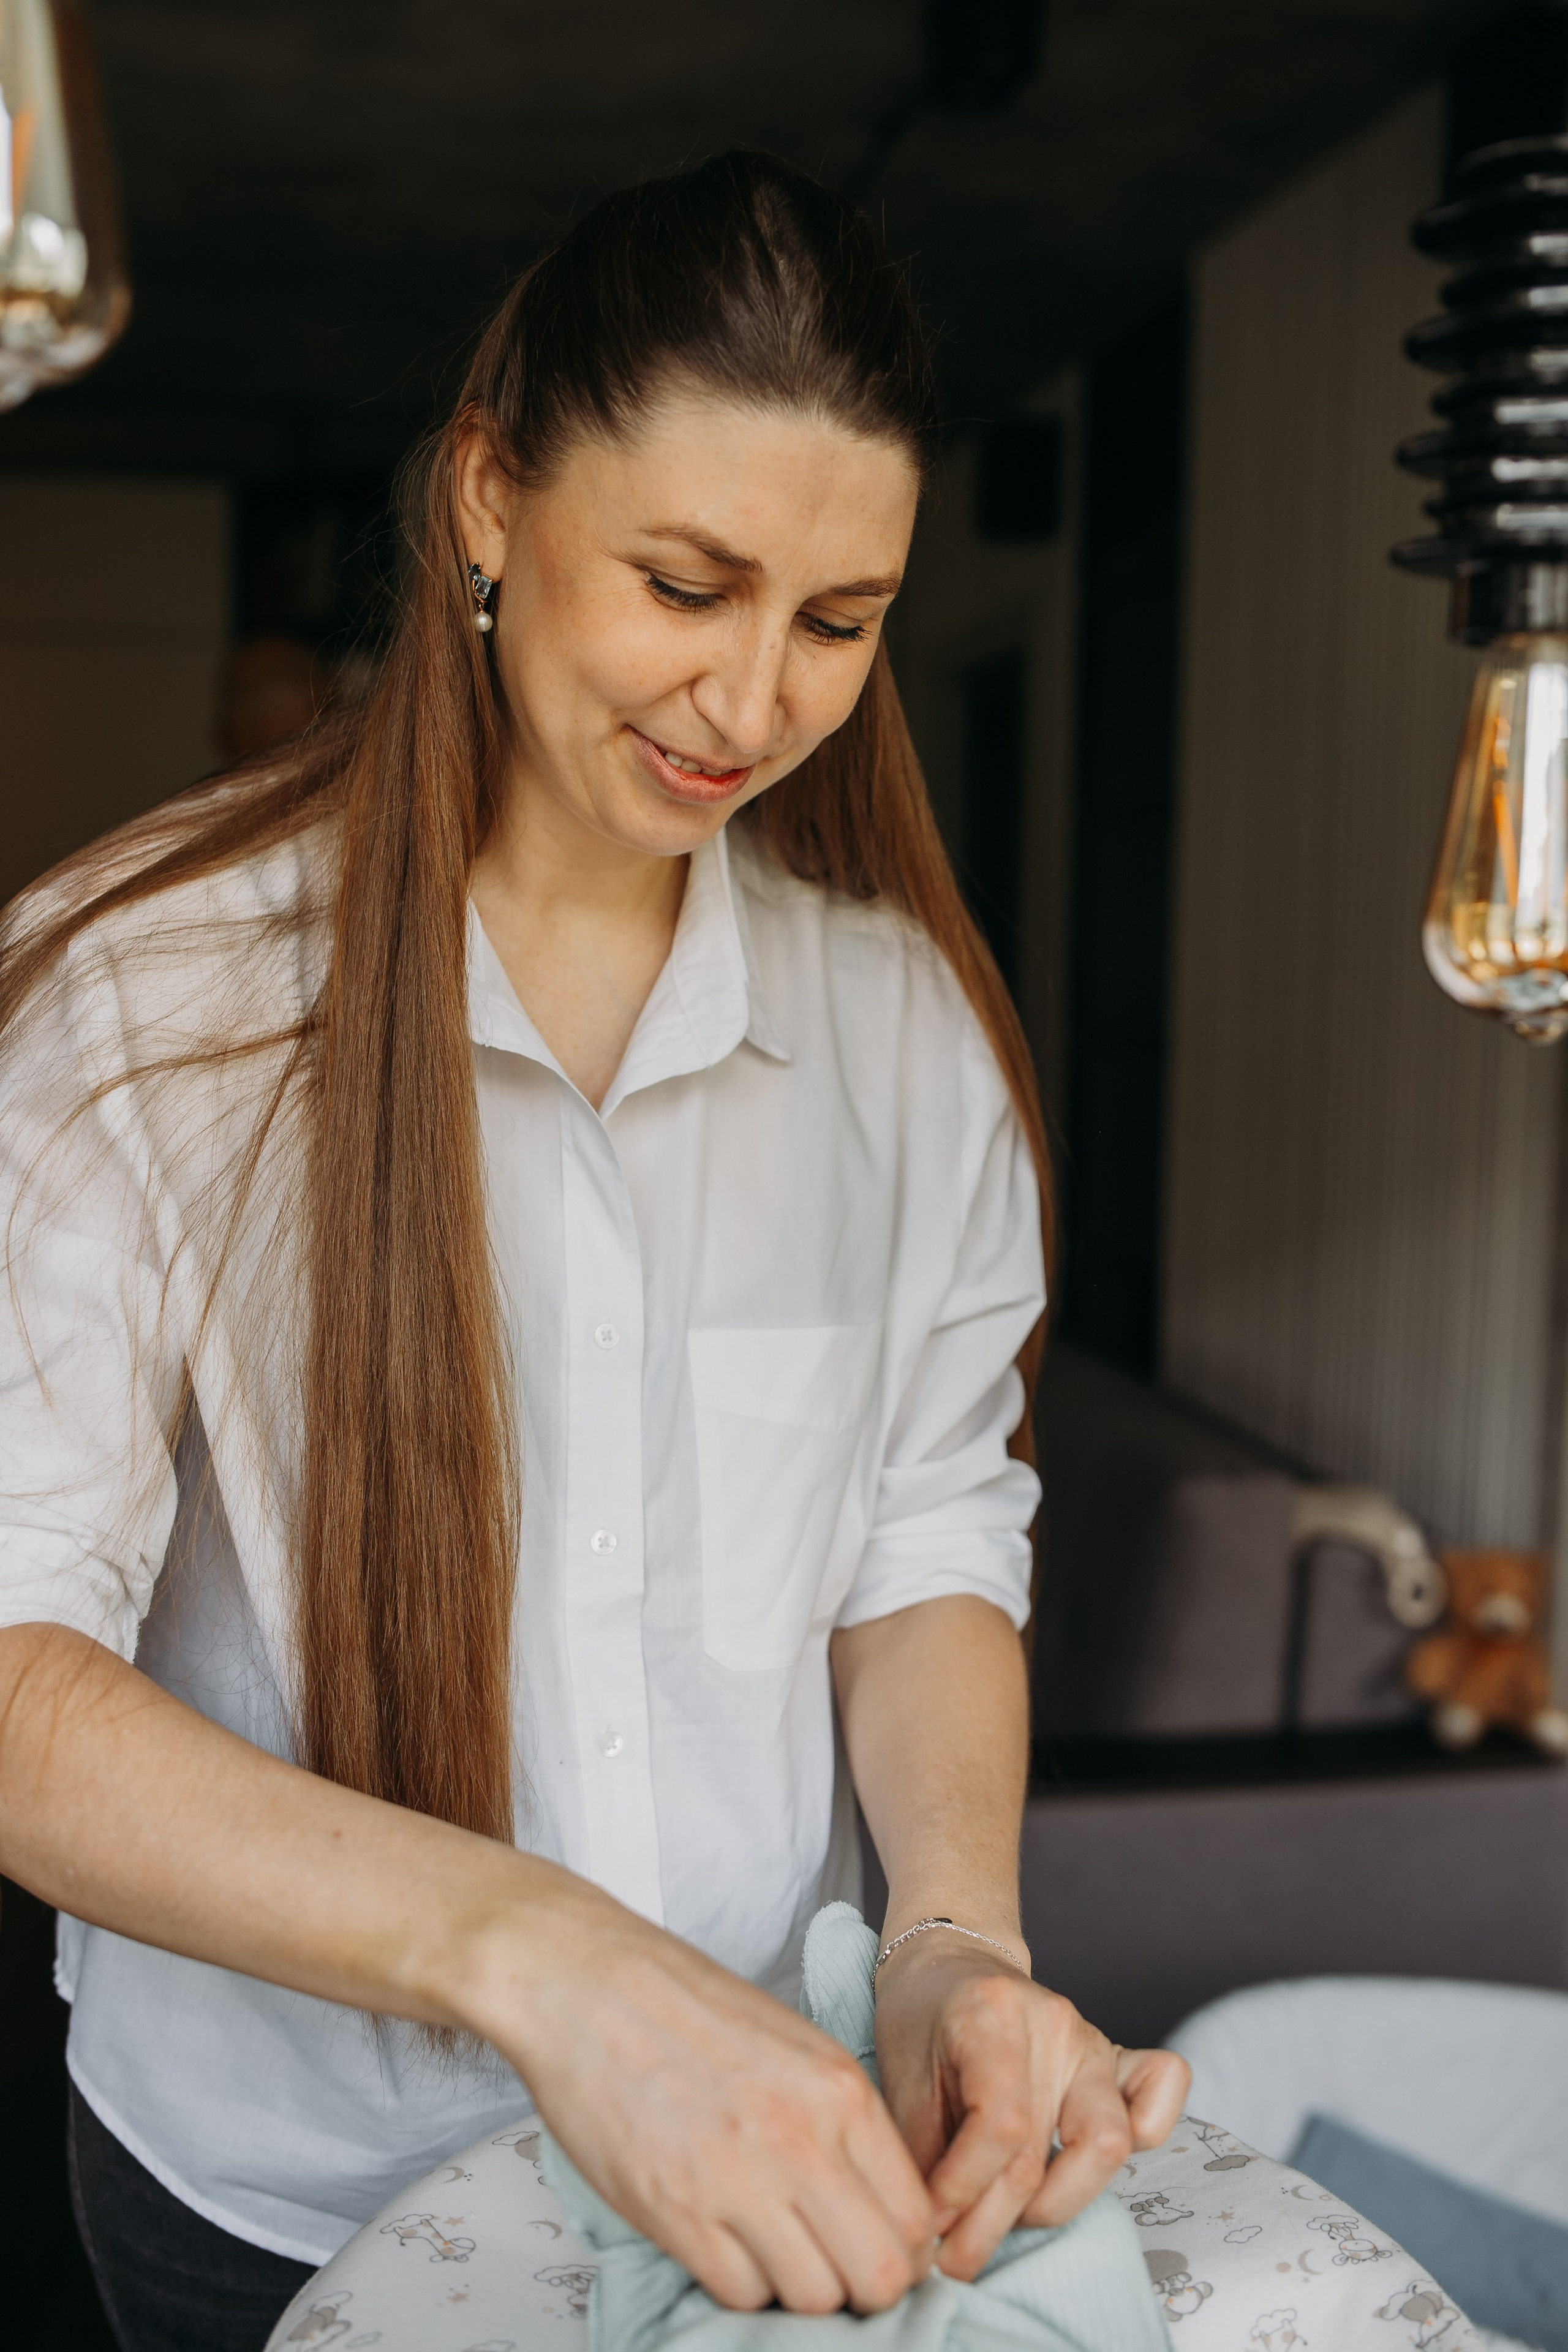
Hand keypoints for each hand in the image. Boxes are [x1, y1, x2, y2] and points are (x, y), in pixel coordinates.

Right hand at [459, 1883, 937, 2314]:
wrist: (585, 1983)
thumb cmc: (686, 2007)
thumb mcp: (795, 2044)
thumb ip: (844, 2123)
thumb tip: (881, 2208)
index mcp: (838, 2090)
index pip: (916, 2217)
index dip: (907, 2251)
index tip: (882, 2248)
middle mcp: (799, 2139)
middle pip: (880, 2274)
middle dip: (868, 2288)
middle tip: (839, 2268)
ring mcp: (735, 2180)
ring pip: (814, 2298)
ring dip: (802, 2289)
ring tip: (777, 2251)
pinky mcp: (673, 2212)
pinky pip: (740, 2293)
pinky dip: (742, 2283)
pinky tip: (728, 2243)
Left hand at [872, 1929, 1190, 2278]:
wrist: (951, 1963)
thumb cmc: (920, 2019)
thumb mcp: (898, 2078)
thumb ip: (920, 2154)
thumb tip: (935, 2236)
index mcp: (992, 2014)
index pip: (999, 2126)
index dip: (963, 2191)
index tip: (930, 2226)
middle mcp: (1054, 2024)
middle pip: (1043, 2153)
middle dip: (993, 2224)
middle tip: (954, 2254)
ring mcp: (1092, 2041)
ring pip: (1107, 2145)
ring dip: (1054, 2204)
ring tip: (1006, 2218)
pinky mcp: (1116, 2057)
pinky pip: (1162, 2090)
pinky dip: (1148, 2132)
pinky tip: (1083, 2165)